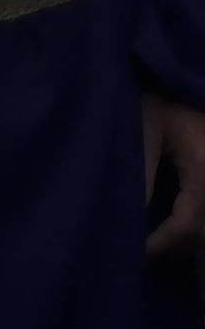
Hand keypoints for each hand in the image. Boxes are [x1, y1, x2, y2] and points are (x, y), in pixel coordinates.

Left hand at [151, 89, 204, 258]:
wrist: (183, 75)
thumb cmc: (160, 94)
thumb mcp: (143, 126)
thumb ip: (139, 171)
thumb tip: (131, 216)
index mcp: (204, 166)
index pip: (188, 223)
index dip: (161, 244)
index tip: (134, 253)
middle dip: (174, 246)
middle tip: (140, 250)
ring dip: (188, 238)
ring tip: (154, 240)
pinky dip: (197, 224)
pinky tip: (173, 224)